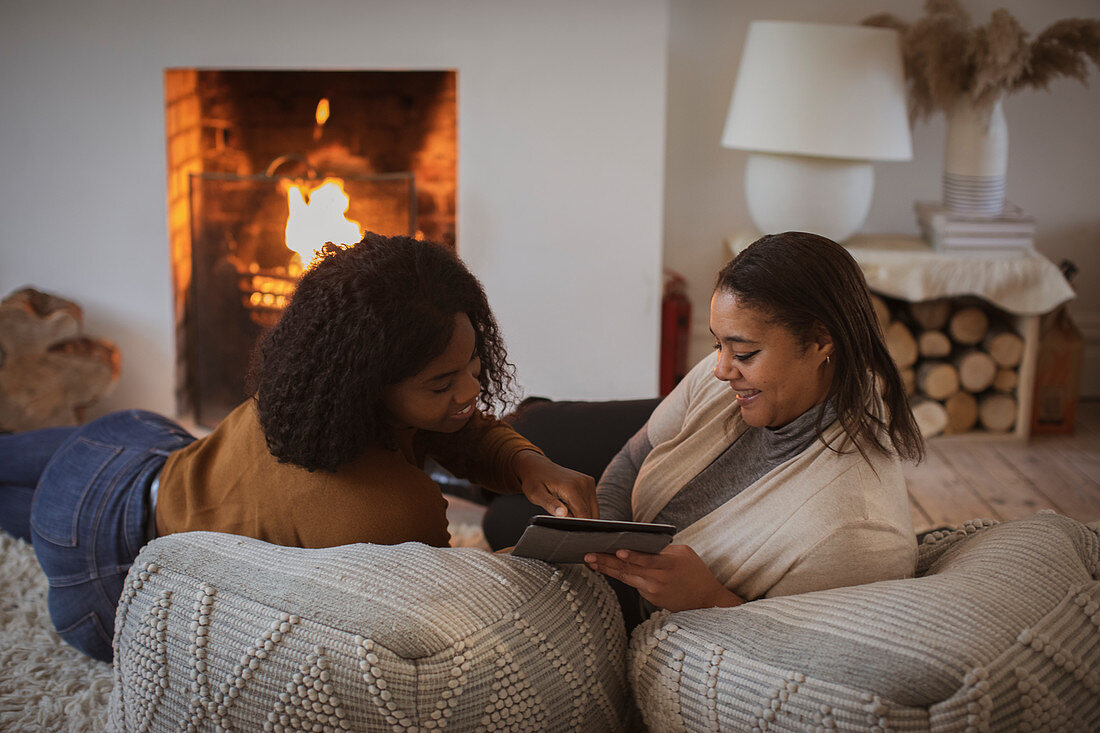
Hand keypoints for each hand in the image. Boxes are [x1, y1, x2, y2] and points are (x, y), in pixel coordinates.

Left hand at [512, 450, 597, 518]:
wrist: (537, 466)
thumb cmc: (534, 480)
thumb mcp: (536, 494)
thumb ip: (550, 505)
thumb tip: (563, 514)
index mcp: (571, 487)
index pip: (583, 514)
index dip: (577, 526)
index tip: (567, 529)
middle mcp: (583, 482)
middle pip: (589, 513)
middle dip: (578, 521)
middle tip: (561, 517)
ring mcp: (588, 482)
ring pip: (592, 509)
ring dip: (581, 515)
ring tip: (565, 510)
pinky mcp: (589, 483)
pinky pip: (591, 503)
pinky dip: (583, 509)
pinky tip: (569, 506)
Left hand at [584, 544, 742, 611]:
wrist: (706, 602)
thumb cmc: (695, 572)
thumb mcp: (684, 554)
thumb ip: (662, 549)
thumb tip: (640, 545)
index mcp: (669, 564)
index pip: (647, 560)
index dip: (632, 556)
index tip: (617, 551)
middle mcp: (659, 579)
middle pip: (629, 569)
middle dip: (607, 561)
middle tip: (589, 555)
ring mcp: (653, 591)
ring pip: (626, 577)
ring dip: (607, 569)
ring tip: (591, 561)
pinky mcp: (650, 598)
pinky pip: (633, 584)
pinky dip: (619, 575)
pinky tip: (606, 568)